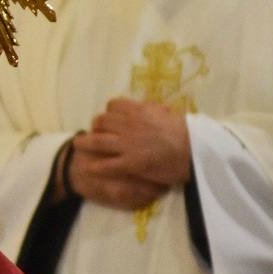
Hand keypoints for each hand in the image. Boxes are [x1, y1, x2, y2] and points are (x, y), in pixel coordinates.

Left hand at [66, 98, 191, 210]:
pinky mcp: (130, 163)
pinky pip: (107, 164)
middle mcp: (128, 125)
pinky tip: (90, 168)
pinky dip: (96, 166)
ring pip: (97, 141)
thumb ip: (157, 111)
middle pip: (101, 121)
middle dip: (96, 126)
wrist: (195, 150)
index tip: (110, 119)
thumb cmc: (188, 132)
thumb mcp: (171, 114)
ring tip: (77, 144)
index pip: (113, 105)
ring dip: (85, 142)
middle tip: (96, 133)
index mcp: (139, 111)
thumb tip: (154, 107)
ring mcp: (127, 144)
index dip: (109, 112)